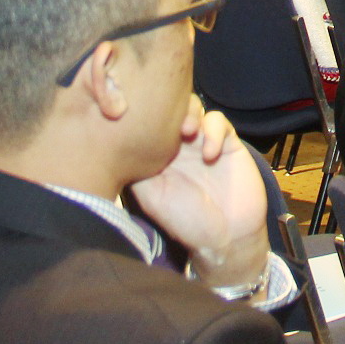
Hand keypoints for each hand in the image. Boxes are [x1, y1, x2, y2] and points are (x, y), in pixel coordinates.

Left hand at [132, 100, 267, 290]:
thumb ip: (136, 170)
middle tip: (170, 126)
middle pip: (170, 107)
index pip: (148, 121)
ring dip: (190, 113)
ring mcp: (202, 142)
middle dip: (169, 108)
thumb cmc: (185, 221)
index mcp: (158, 155)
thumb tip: (117, 145)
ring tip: (188, 133)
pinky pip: (218, 122)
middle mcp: (179, 146)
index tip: (141, 120)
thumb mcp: (151, 198)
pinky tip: (210, 154)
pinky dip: (213, 131)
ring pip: (194, 107)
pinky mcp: (227, 143)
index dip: (144, 114)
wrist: (226, 236)